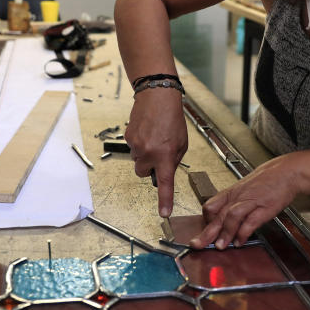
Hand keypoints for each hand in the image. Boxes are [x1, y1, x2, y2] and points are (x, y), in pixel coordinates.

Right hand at [124, 88, 187, 216]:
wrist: (157, 97)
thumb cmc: (172, 118)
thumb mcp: (182, 143)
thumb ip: (173, 159)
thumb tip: (164, 170)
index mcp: (166, 156)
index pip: (165, 184)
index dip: (165, 200)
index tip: (164, 213)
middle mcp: (149, 153)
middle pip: (143, 173)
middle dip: (149, 166)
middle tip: (158, 152)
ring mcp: (136, 146)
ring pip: (138, 160)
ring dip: (144, 153)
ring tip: (153, 136)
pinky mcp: (128, 138)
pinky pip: (133, 148)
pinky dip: (139, 143)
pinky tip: (146, 131)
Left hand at [189, 157, 299, 249]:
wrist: (286, 172)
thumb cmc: (266, 181)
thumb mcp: (245, 190)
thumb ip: (234, 205)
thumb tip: (225, 222)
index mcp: (231, 193)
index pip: (210, 207)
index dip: (206, 221)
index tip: (204, 233)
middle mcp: (238, 197)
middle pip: (217, 215)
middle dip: (206, 232)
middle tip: (197, 244)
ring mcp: (251, 201)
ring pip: (231, 217)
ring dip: (225, 233)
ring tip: (220, 247)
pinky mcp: (264, 207)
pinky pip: (251, 221)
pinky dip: (244, 233)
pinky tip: (240, 241)